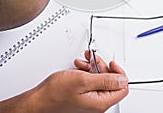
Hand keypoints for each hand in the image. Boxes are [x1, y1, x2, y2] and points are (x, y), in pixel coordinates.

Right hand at [0, 52, 127, 112]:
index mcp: (100, 102)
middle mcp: (97, 103)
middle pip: (110, 81)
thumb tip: (122, 79)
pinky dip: (85, 71)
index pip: (122, 87)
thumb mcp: (83, 80)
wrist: (40, 99)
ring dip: (92, 67)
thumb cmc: (56, 93)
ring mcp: (89, 99)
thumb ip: (105, 79)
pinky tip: (78, 67)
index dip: (118, 72)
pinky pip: (90, 81)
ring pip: (99, 78)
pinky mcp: (82, 95)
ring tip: (83, 62)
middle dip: (102, 67)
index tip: (110, 63)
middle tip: (93, 60)